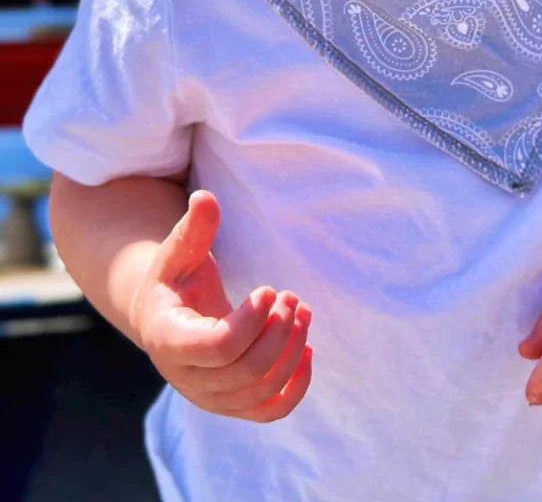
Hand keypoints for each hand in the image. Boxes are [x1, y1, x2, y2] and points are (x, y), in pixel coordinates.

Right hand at [129, 189, 312, 421]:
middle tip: (292, 297)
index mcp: (168, 339)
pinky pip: (270, 411)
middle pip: (246, 371)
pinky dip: (296, 386)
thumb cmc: (175, 279)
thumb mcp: (177, 252)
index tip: (270, 289)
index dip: (250, 322)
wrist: (168, 318)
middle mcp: (187, 378)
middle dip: (279, 332)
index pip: (215, 348)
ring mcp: (211, 397)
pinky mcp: (234, 404)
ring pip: (262, 392)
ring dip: (292, 350)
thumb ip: (193, 229)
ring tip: (302, 310)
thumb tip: (206, 198)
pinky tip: (308, 350)